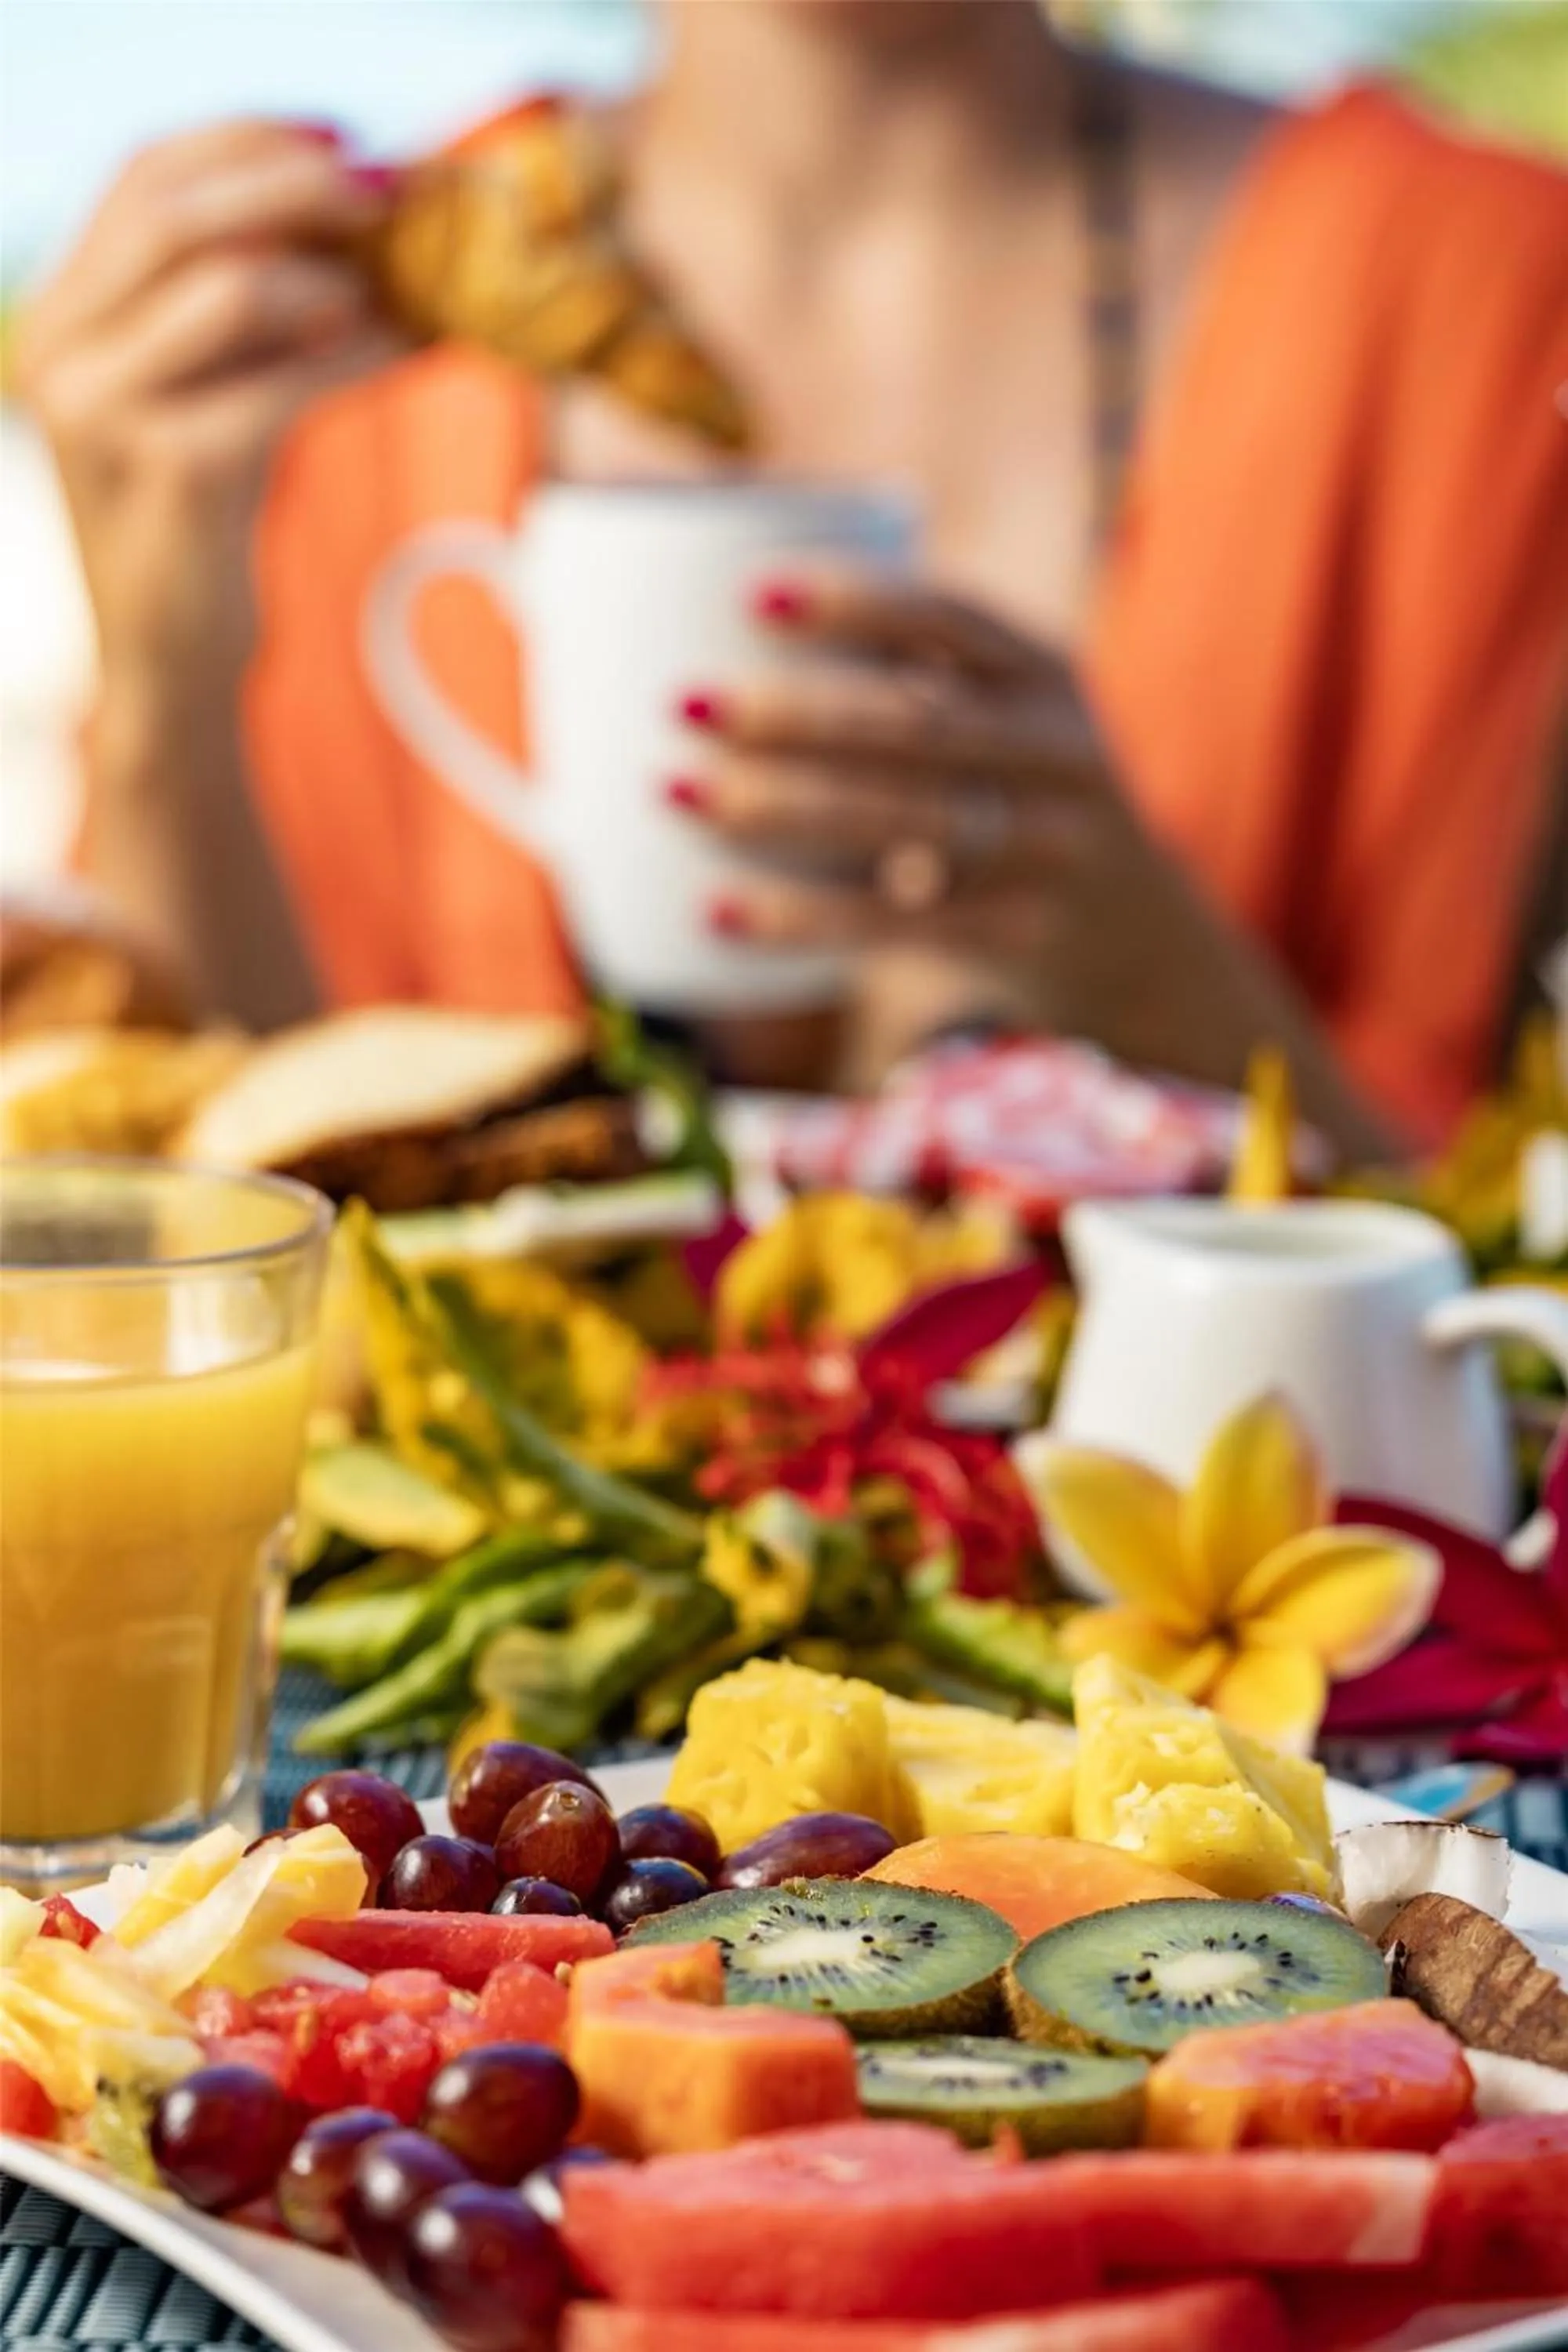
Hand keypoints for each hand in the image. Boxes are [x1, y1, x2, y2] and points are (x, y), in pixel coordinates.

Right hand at [15, 122, 402, 708]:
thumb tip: (345, 220)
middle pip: (175, 212)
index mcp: (63, 314)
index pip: (141, 177)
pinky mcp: (169, 473)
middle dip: (293, 185)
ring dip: (331, 278)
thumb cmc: (199, 532)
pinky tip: (404, 350)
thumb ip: (228, 315)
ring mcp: (104, 414)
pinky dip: (354, 356)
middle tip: (388, 195)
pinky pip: (279, 385)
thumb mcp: (195, 401)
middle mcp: (61, 350)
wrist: (170, 669)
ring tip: (397, 291)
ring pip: (226, 288)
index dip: (244, 140)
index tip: (341, 139)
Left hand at [666, 568, 1263, 1078]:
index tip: (752, 595)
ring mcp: (1046, 852)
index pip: (952, 619)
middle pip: (917, 727)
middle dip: (793, 713)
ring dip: (780, 809)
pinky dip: (799, 920)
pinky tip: (715, 912)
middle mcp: (1062, 755)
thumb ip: (892, 676)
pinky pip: (896, 929)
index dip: (856, 602)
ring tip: (673, 789)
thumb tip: (693, 611)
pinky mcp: (1015, 937)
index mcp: (1047, 673)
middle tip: (682, 701)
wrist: (1130, 934)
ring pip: (904, 825)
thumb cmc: (1004, 795)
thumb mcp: (994, 717)